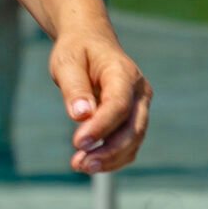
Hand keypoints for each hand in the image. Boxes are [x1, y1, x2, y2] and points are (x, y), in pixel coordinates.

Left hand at [50, 28, 151, 174]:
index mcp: (123, 72)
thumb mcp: (67, 62)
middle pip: (133, 128)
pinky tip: (90, 162)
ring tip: (80, 165)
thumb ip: (74, 87)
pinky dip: (113, 158)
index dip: (101, 127)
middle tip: (80, 164)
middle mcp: (139, 91)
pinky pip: (130, 144)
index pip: (118, 105)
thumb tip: (81, 115)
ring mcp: (140, 106)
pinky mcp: (135, 119)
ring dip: (110, 159)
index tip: (78, 143)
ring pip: (134, 140)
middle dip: (108, 151)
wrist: (91, 43)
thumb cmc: (77, 51)